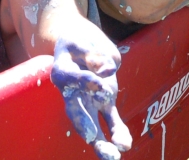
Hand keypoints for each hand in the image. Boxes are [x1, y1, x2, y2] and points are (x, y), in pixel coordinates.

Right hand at [50, 30, 131, 159]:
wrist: (81, 45)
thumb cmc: (79, 42)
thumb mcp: (84, 40)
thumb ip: (95, 53)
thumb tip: (109, 70)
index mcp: (63, 72)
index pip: (72, 79)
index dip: (86, 81)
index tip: (101, 84)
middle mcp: (72, 92)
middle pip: (76, 112)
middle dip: (85, 126)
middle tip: (91, 137)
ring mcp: (88, 101)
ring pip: (92, 124)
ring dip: (101, 142)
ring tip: (113, 156)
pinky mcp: (103, 103)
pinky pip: (110, 120)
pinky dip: (117, 132)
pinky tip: (125, 144)